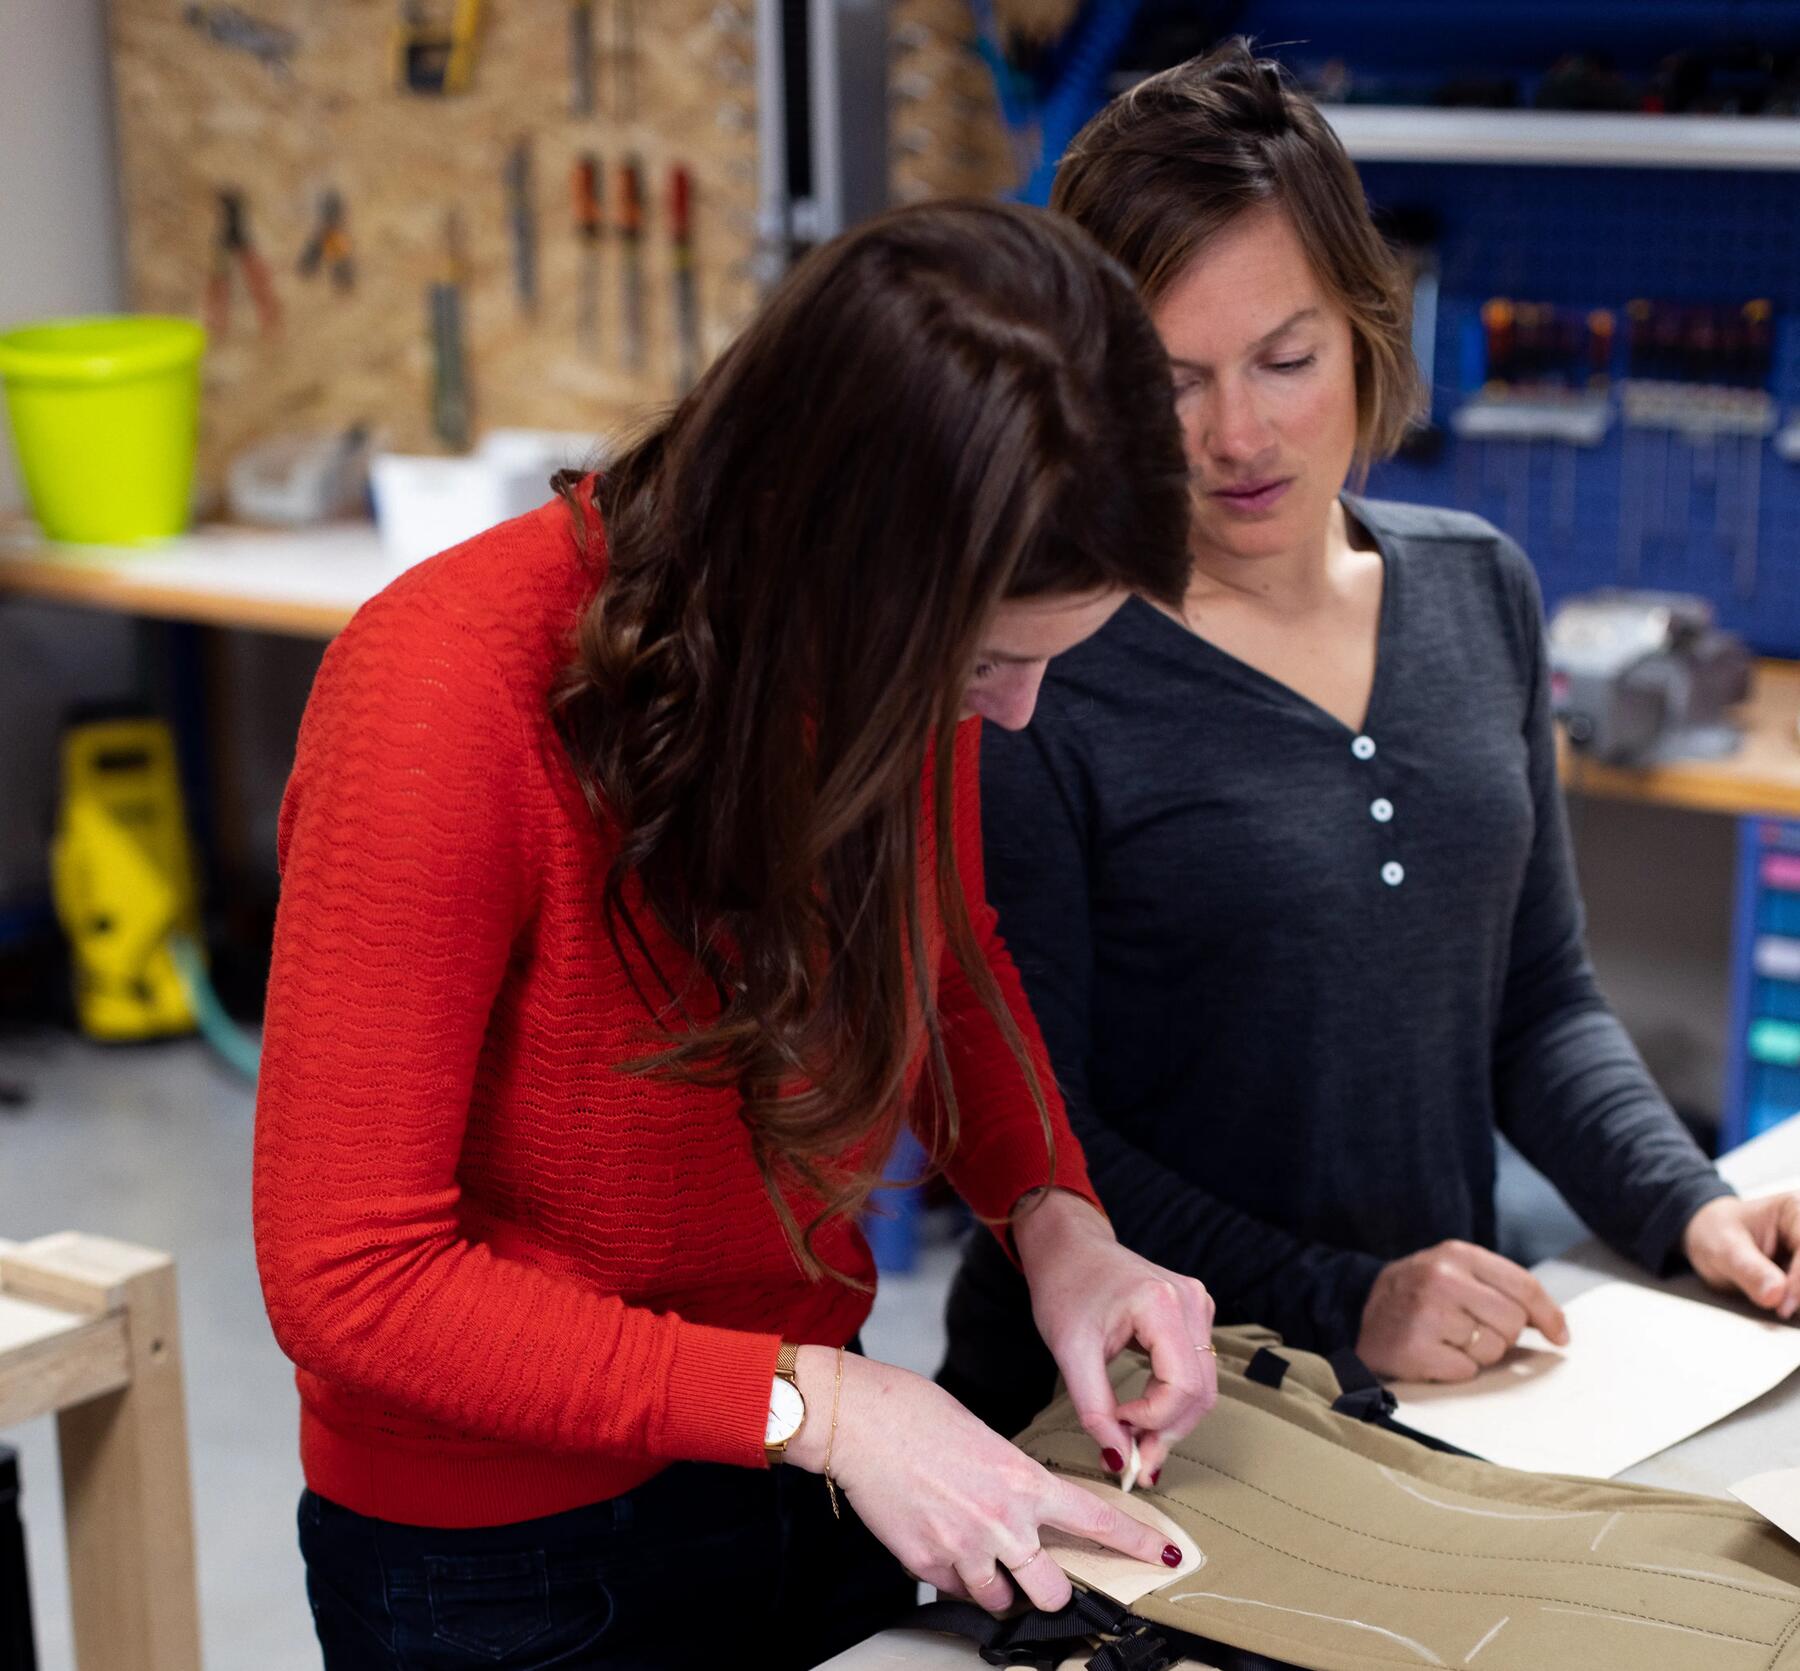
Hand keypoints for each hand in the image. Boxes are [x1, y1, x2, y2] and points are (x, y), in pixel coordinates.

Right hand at [789, 1349, 1180, 1614]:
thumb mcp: (985, 1437)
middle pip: (1053, 1590)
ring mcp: (964, 1549)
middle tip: (1043, 1578)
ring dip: (998, 1587)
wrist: (861, 1422)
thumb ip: (1012, 1479)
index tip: (1165, 1554)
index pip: (1096, 1521)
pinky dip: (955, 1577)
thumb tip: (1020, 1508)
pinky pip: (956, 1591)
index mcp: (1023, 1480)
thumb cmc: (917, 1415)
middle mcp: (1002, 1522)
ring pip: (1003, 1600)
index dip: (1137, 1543)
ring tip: (979, 1556)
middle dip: (1052, 1590)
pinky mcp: (927, 1565)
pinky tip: (940, 1542)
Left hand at [1013, 1190, 1215, 1485]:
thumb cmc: (1065, 1288)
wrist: (1067, 1246)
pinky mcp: (1194, 1313)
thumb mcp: (1069, 1351)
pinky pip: (1196, 1370)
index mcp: (1161, 1303)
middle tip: (1135, 1464)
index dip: (1153, 1421)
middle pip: (1200, 1392)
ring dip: (1171, 1421)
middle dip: (1166, 1432)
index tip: (1116, 1431)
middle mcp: (1191, 1301)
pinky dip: (1173, 1400)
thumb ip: (1095, 1409)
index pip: (1182, 1387)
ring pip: (1203, 1386)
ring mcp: (1198, 1304)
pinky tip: (1145, 1416)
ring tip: (1136, 1443)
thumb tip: (1119, 1461)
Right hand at [1356, 1239, 1569, 1381]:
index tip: (1559, 1336)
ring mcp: (1427, 1312)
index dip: (1548, 1315)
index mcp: (1456, 1254)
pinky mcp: (1416, 1347)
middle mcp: (1442, 1277)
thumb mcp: (1453, 1273)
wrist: (1355, 1310)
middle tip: (1472, 1331)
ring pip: (1493, 1349)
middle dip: (1501, 1334)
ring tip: (1448, 1340)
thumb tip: (1554, 1326)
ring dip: (1478, 1353)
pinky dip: (1456, 1369)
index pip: (1522, 1286)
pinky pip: (1467, 1370)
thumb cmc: (1418, 1296)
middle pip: (1512, 1321)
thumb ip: (1499, 1289)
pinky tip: (1434, 1353)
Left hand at [1682, 1193, 1799, 1318]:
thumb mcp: (1722, 1249)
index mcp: (1794, 1209)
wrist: (1708, 1237)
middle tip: (1783, 1311)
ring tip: (1780, 1309)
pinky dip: (1798, 1303)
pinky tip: (1784, 1309)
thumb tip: (1775, 1295)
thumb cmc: (1715, 1232)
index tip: (1783, 1306)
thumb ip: (1748, 1269)